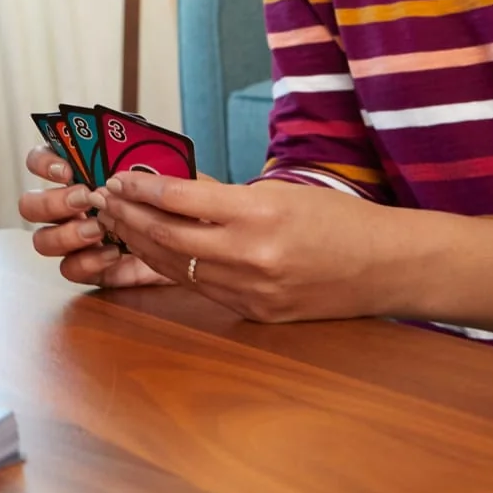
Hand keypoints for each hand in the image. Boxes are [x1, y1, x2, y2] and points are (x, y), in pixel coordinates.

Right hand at [18, 146, 168, 288]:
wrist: (191, 241)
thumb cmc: (170, 199)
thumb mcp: (161, 173)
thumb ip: (137, 164)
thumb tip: (120, 167)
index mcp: (77, 175)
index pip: (38, 161)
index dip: (43, 164)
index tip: (67, 170)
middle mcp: (66, 206)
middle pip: (30, 205)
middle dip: (53, 202)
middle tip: (86, 199)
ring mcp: (73, 238)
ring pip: (42, 240)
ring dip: (66, 235)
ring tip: (98, 230)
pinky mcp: (88, 267)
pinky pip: (70, 270)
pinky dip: (88, 262)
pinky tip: (114, 253)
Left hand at [98, 173, 401, 321]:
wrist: (387, 268)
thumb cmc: (338, 221)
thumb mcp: (279, 192)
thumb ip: (221, 193)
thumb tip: (169, 185)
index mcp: (259, 215)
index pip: (180, 200)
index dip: (141, 190)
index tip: (118, 179)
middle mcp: (251, 256)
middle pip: (169, 237)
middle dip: (129, 217)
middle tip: (104, 201)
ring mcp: (252, 291)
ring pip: (177, 267)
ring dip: (141, 245)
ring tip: (118, 224)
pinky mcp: (255, 313)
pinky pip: (200, 288)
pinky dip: (171, 269)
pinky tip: (152, 253)